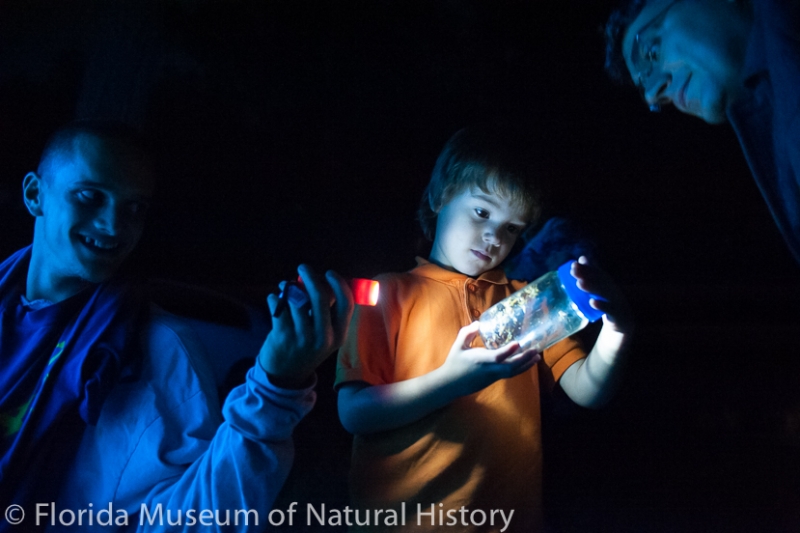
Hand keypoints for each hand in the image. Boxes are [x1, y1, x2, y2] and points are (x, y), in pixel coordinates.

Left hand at [259, 264, 353, 387]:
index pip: (346, 303)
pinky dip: (274, 297)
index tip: (329, 273)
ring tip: (285, 286)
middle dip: (311, 277)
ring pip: (297, 298)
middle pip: (321, 296)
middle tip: (303, 267)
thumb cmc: (307, 348)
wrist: (285, 375)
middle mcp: (323, 337)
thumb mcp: (325, 335)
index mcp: (339, 335)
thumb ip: (328, 312)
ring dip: (289, 286)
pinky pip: (279, 305)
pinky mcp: (283, 335)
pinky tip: (274, 299)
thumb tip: (323, 280)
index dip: (339, 284)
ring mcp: (303, 337)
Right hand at [440, 321, 540, 396]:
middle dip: (524, 359)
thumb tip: (479, 323)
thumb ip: (468, 333)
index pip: (496, 356)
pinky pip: (509, 374)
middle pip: (511, 367)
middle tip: (536, 351)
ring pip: (513, 372)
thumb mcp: (458, 345)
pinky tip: (526, 362)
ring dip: (526, 365)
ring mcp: (493, 376)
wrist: (450, 384)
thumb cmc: (454, 363)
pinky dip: (519, 368)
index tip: (518, 343)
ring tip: (537, 357)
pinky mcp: (494, 380)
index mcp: (480, 360)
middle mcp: (489, 369)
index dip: (508, 351)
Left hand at [570, 256, 632, 333]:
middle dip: (586, 274)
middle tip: (573, 271)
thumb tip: (582, 258)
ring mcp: (615, 300)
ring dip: (591, 287)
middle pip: (599, 280)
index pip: (596, 272)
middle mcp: (612, 288)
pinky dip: (601, 305)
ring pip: (603, 292)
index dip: (586, 268)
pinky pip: (609, 308)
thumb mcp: (600, 288)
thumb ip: (592, 274)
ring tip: (579, 283)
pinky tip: (592, 302)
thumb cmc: (607, 301)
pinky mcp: (616, 313)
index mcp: (607, 282)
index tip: (574, 265)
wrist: (623, 320)